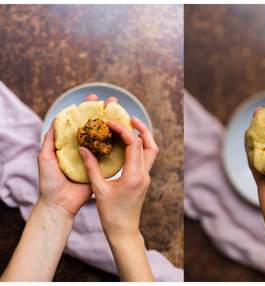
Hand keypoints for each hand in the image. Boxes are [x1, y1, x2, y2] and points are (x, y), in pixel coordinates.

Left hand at [37, 94, 115, 216]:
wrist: (60, 203)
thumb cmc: (50, 181)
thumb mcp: (46, 157)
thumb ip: (51, 139)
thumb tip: (58, 119)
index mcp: (71, 143)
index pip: (80, 121)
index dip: (87, 108)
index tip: (94, 97)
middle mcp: (85, 148)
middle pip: (97, 125)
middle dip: (105, 112)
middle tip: (113, 101)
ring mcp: (95, 157)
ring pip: (107, 137)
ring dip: (116, 124)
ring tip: (122, 113)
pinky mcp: (104, 168)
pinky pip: (114, 154)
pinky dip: (121, 144)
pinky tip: (127, 134)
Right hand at [78, 117, 157, 240]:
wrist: (124, 231)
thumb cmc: (110, 214)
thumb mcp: (98, 190)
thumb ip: (92, 168)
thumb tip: (83, 148)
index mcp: (134, 176)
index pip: (134, 144)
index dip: (122, 130)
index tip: (109, 123)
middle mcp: (144, 175)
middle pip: (150, 145)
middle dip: (141, 129)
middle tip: (129, 118)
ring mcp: (146, 178)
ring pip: (151, 151)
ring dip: (144, 137)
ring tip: (130, 127)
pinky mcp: (143, 180)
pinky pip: (146, 158)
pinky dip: (139, 147)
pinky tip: (127, 144)